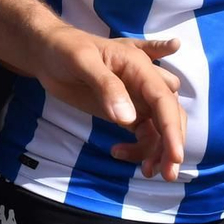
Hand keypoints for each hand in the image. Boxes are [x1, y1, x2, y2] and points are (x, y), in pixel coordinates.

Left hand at [50, 34, 184, 181]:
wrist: (48, 52)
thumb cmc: (66, 49)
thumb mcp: (82, 61)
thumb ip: (105, 86)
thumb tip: (127, 120)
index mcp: (138, 65)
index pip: (163, 99)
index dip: (172, 128)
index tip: (175, 156)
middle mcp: (144, 82)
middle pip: (170, 115)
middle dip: (171, 144)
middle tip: (165, 173)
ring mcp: (137, 98)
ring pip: (160, 127)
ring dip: (158, 150)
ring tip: (145, 171)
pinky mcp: (127, 111)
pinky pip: (144, 133)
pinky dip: (140, 148)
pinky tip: (117, 153)